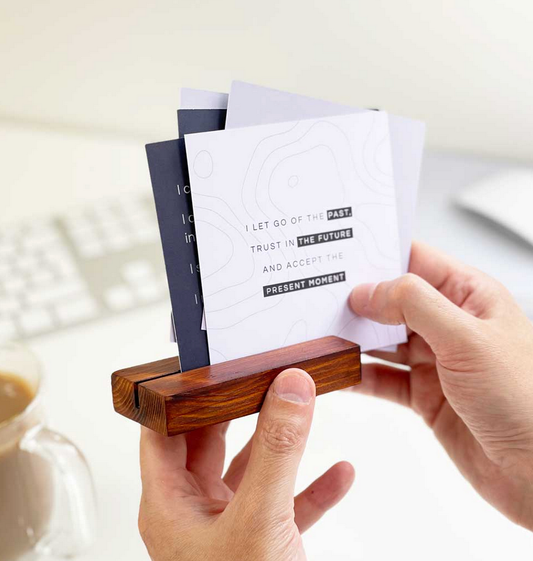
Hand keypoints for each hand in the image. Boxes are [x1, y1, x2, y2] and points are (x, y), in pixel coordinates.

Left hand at [138, 368, 354, 560]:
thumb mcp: (259, 520)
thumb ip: (276, 450)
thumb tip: (290, 388)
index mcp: (172, 502)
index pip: (163, 429)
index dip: (180, 393)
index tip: (209, 362)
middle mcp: (196, 511)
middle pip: (211, 441)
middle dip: (239, 406)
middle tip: (261, 373)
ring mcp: (231, 528)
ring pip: (253, 470)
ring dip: (280, 443)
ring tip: (301, 407)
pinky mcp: (264, 546)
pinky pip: (287, 505)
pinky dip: (312, 487)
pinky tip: (340, 472)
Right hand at [350, 241, 532, 530]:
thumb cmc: (525, 400)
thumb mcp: (466, 338)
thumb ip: (414, 305)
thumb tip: (367, 291)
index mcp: (469, 296)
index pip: (415, 261)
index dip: (379, 255)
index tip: (340, 259)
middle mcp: (449, 324)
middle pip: (392, 301)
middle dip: (357, 300)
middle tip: (318, 299)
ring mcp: (434, 360)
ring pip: (382, 340)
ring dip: (353, 340)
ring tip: (321, 334)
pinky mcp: (424, 395)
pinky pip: (382, 378)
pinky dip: (358, 376)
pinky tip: (338, 373)